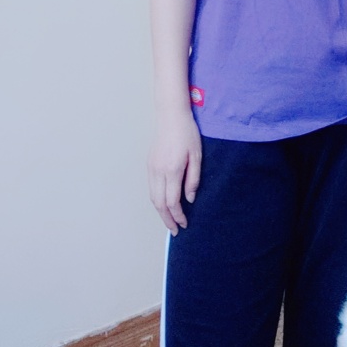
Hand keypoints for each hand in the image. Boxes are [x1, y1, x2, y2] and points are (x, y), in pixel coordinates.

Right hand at [148, 109, 201, 234]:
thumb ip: (193, 179)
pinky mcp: (149, 164)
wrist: (171, 115)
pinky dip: (156, 200)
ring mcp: (151, 168)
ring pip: (152, 197)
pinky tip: (163, 204)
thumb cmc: (187, 133)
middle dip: (167, 219)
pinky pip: (151, 188)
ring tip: (169, 220)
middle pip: (159, 204)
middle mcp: (159, 171)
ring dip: (160, 212)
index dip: (178, 216)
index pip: (172, 202)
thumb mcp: (197, 156)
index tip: (184, 224)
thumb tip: (189, 200)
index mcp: (173, 170)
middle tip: (175, 230)